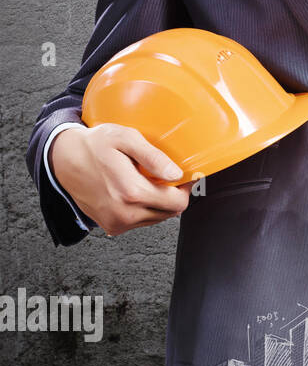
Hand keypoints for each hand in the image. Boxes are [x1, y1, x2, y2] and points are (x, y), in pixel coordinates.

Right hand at [48, 123, 193, 236]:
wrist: (63, 160)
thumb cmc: (94, 145)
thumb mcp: (125, 138)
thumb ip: (153, 157)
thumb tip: (176, 174)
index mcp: (131, 193)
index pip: (178, 203)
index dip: (185, 189)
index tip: (184, 177)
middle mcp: (124, 213)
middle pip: (170, 212)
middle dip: (172, 195)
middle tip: (164, 176)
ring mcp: (116, 223)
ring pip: (157, 218)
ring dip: (158, 202)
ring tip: (144, 181)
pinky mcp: (111, 227)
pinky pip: (140, 221)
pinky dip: (143, 208)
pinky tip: (133, 191)